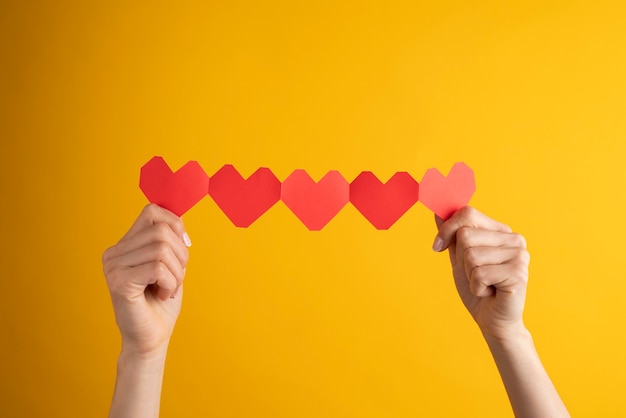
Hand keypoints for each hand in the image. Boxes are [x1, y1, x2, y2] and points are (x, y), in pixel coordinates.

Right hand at [102, 204, 190, 357]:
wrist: (151, 338)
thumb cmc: (162, 302)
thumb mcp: (170, 264)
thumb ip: (169, 240)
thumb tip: (179, 218)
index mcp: (124, 245)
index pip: (152, 211)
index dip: (176, 224)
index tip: (185, 247)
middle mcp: (113, 253)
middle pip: (161, 230)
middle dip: (181, 253)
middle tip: (178, 276)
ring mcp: (113, 267)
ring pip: (161, 249)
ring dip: (177, 272)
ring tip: (170, 287)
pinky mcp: (119, 282)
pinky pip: (158, 268)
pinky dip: (170, 283)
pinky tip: (162, 294)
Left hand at [432, 206, 529, 341]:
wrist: (492, 319)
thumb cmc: (477, 287)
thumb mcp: (459, 257)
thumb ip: (451, 233)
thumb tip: (437, 210)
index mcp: (501, 231)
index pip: (468, 213)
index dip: (447, 230)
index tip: (438, 246)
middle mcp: (514, 238)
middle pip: (465, 236)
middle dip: (462, 260)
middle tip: (476, 274)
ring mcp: (519, 255)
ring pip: (471, 256)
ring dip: (470, 276)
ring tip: (485, 284)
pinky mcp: (518, 273)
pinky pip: (480, 274)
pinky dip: (478, 287)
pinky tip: (491, 292)